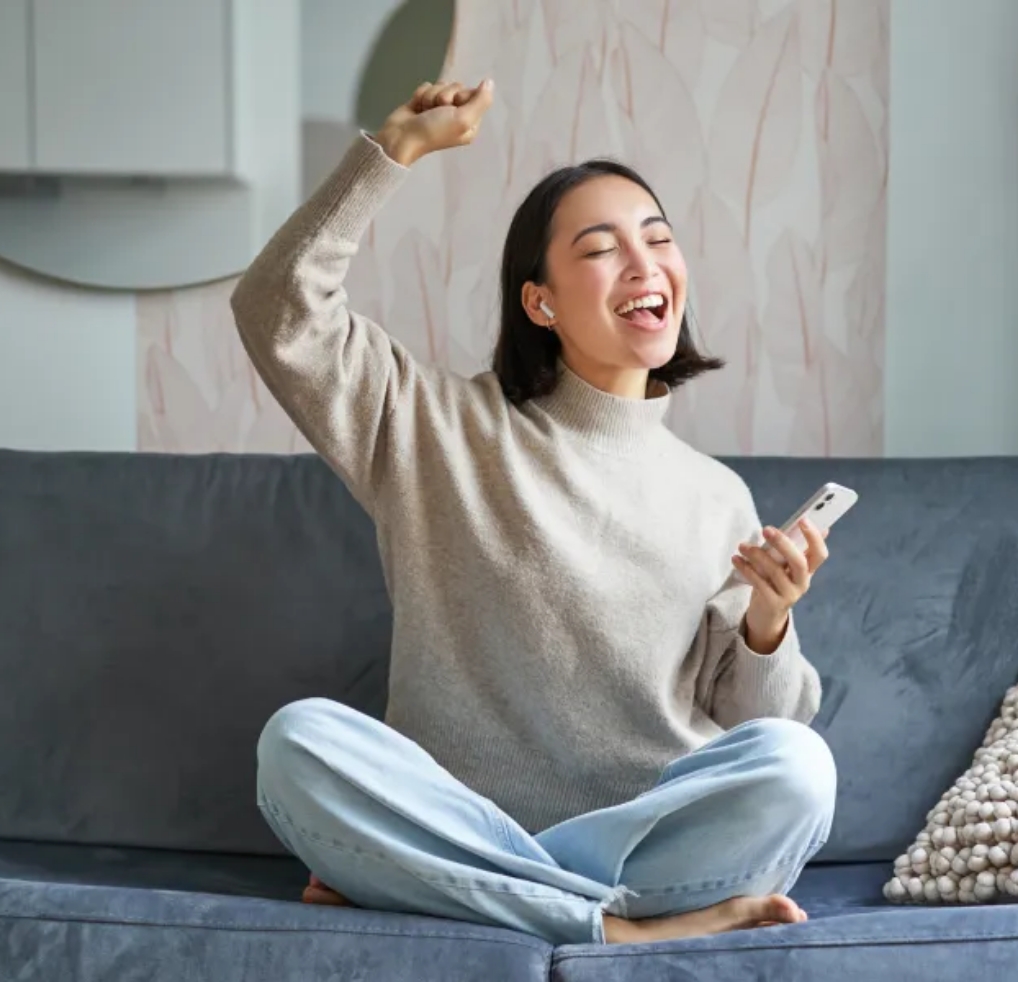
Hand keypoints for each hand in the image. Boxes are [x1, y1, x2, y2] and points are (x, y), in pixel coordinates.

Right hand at [373, 79, 494, 166]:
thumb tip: (490, 82)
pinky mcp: (425, 102)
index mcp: (470, 122)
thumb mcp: (463, 119)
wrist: (401, 137)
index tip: (454, 106)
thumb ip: (480, 101)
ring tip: (425, 111)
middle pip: (457, 87)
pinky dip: (421, 95)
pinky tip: (417, 108)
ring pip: (441, 85)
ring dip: (431, 96)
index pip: (474, 94)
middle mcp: (457, 115)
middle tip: (437, 110)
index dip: (462, 95)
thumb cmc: (434, 132)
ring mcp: (440, 108)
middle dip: (444, 95)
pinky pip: (427, 86)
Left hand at [732, 519, 829, 653]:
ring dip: (757, 555)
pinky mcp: (773, 604)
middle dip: (783, 544)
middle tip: (766, 529)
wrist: (767, 615)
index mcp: (808, 570)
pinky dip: (746, 569)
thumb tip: (809, 522)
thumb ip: (793, 547)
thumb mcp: (785, 566)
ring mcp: (789, 595)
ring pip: (775, 572)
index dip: (815, 537)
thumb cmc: (775, 582)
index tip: (803, 519)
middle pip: (799, 562)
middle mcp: (802, 583)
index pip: (820, 554)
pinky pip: (759, 584)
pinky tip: (736, 559)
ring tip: (742, 546)